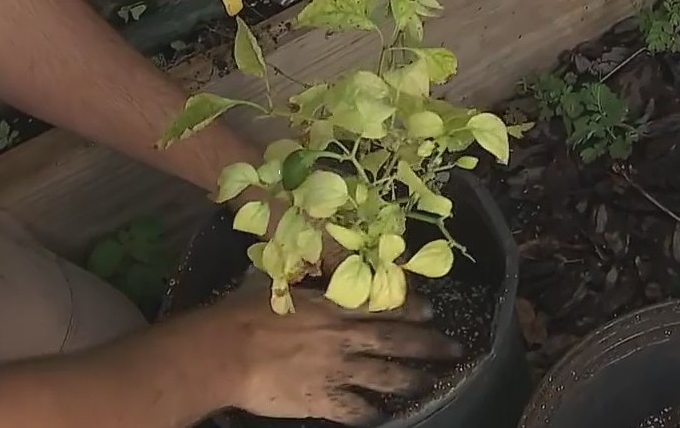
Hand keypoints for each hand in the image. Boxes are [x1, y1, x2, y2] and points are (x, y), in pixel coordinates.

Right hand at [188, 275, 461, 424]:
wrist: (225, 350)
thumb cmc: (243, 312)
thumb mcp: (279, 286)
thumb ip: (303, 284)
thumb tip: (307, 267)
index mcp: (332, 306)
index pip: (382, 305)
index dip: (410, 308)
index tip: (430, 311)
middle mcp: (343, 337)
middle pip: (396, 340)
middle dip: (429, 344)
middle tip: (454, 348)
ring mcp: (336, 370)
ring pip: (387, 375)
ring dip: (413, 379)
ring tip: (433, 382)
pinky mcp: (322, 400)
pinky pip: (356, 410)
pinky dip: (373, 414)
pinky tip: (385, 417)